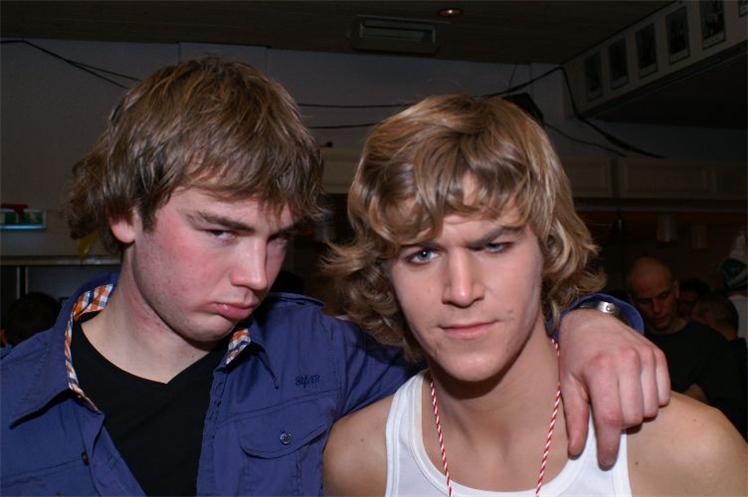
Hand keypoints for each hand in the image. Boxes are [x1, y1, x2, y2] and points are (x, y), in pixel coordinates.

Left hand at [558, 309, 669, 467]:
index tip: (606, 461)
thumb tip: (577, 450)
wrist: (590, 320)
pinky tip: (634, 389)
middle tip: (606, 412)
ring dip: (635, 412)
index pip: (611, 419)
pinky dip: (651, 400)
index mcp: (600, 369)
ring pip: (650, 409)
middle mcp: (625, 361)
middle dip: (619, 424)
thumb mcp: (568, 384)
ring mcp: (645, 357)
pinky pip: (664, 396)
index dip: (609, 445)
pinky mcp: (658, 355)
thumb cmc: (576, 355)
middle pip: (633, 417)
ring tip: (619, 398)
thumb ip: (575, 418)